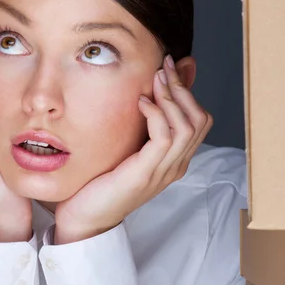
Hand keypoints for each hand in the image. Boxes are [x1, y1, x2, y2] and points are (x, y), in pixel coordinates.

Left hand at [54, 55, 212, 244]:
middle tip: (162, 67)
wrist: (84, 217)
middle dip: (183, 88)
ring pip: (187, 127)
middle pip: (200, 120)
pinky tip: (141, 103)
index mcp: (173, 160)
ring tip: (154, 80)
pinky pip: (164, 138)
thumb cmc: (101, 183)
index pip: (199, 120)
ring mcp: (162, 172)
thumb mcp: (126, 147)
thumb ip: (142, 123)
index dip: (187, 91)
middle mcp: (174, 166)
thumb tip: (151, 90)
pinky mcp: (144, 174)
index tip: (166, 68)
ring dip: (172, 97)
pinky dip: (156, 114)